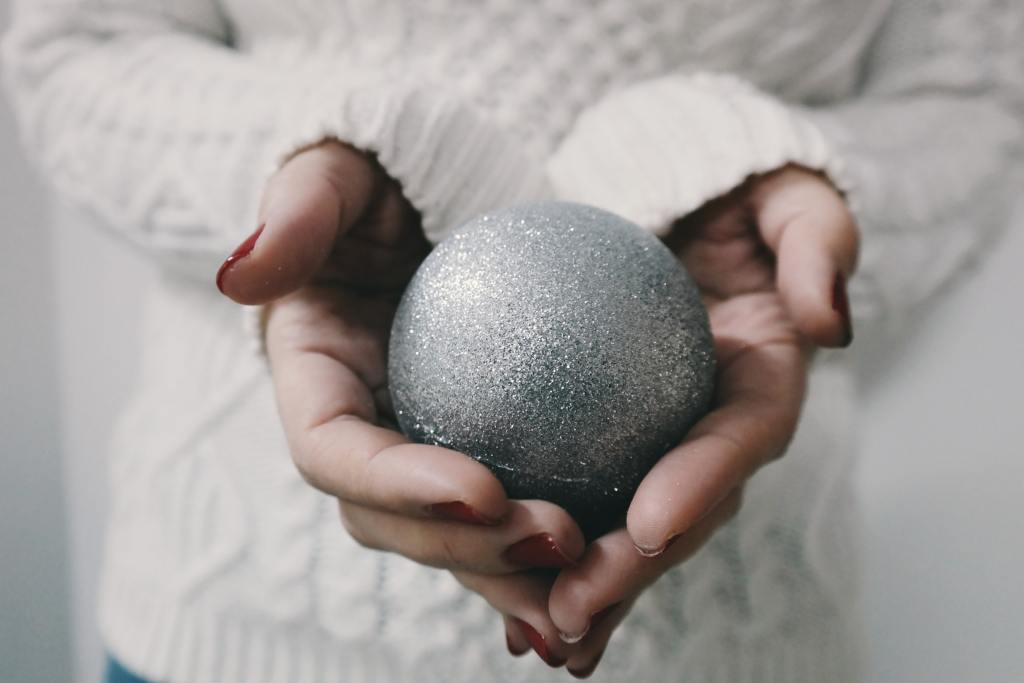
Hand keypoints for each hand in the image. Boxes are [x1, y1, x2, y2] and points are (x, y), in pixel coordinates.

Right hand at [217, 141, 584, 578]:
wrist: (448, 194)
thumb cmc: (391, 174)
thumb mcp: (342, 168)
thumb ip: (299, 211)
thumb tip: (241, 277)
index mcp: (314, 381)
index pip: (333, 452)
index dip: (395, 485)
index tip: (482, 488)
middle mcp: (360, 431)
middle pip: (394, 521)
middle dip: (467, 548)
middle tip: (558, 538)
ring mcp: (419, 449)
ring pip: (454, 537)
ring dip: (514, 571)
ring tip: (590, 572)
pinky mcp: (480, 451)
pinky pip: (512, 509)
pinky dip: (554, 544)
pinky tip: (618, 552)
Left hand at [517, 165, 858, 675]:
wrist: (670, 191)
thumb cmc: (730, 182)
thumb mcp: (787, 191)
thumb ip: (817, 242)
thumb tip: (825, 324)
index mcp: (762, 375)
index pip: (741, 436)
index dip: (702, 482)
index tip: (647, 522)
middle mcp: (711, 423)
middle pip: (678, 508)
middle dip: (630, 569)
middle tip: (572, 609)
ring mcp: (656, 438)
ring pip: (621, 525)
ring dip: (580, 581)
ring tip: (531, 626)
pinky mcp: (602, 438)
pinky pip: (569, 494)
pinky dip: (534, 544)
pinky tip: (494, 581)